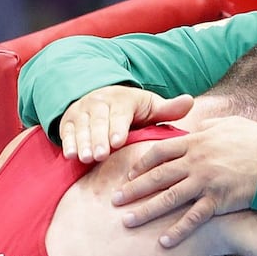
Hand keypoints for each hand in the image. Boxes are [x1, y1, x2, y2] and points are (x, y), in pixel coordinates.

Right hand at [60, 85, 193, 162]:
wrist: (105, 97)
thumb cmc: (135, 108)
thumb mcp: (152, 106)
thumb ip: (169, 109)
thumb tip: (190, 101)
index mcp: (122, 99)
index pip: (120, 114)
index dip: (118, 128)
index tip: (118, 142)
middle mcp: (99, 102)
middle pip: (98, 121)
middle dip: (98, 138)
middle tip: (100, 156)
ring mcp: (82, 110)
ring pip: (81, 126)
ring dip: (82, 142)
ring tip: (85, 158)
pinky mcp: (69, 120)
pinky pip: (66, 130)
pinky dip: (67, 142)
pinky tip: (70, 155)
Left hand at [113, 116, 256, 246]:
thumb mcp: (231, 124)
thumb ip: (209, 126)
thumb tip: (198, 127)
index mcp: (196, 142)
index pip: (159, 152)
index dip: (141, 164)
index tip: (129, 174)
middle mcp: (196, 163)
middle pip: (156, 177)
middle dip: (133, 190)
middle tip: (114, 201)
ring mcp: (205, 183)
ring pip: (168, 199)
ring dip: (146, 211)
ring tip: (128, 222)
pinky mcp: (218, 201)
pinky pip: (193, 219)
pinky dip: (178, 231)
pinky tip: (164, 242)